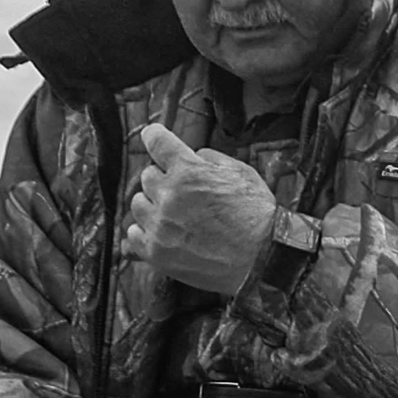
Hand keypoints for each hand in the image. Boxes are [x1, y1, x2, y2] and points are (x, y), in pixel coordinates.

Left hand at [125, 122, 280, 294]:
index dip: (154, 136)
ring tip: (175, 216)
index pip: (156, 141)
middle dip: (163, 180)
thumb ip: (211, 158)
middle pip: (147, 175)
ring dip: (153, 205)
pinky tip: (162, 232)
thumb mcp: (242, 174)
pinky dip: (145, 230)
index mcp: (189, 171)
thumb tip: (193, 155)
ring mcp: (160, 225)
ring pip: (138, 204)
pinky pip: (133, 233)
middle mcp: (169, 195)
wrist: (264, 261)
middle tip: (182, 193)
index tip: (152, 137)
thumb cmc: (257, 217)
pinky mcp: (156, 252)